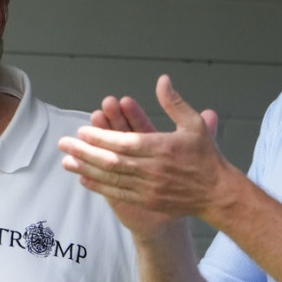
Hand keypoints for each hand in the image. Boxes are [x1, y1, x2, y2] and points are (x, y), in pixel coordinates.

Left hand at [59, 74, 231, 236]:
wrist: (218, 194)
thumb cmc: (206, 157)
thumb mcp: (194, 124)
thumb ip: (174, 103)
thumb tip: (162, 80)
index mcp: (162, 148)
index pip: (124, 142)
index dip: (100, 137)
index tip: (83, 129)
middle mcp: (152, 169)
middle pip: (111, 160)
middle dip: (84, 151)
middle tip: (64, 143)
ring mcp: (148, 188)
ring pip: (111, 178)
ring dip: (86, 169)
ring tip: (66, 160)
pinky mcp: (147, 201)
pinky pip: (117, 193)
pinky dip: (98, 186)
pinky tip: (83, 178)